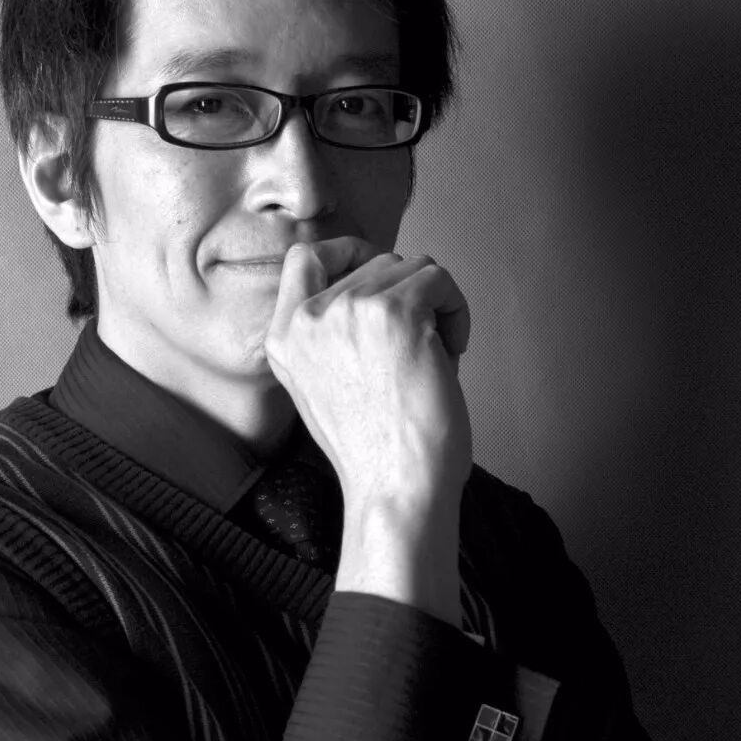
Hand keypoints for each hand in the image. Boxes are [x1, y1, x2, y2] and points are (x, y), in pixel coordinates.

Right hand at [265, 237, 472, 510]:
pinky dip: (456, 310)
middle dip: (408, 296)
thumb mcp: (322, 388)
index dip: (349, 252)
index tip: (384, 276)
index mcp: (284, 338)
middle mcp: (308, 319)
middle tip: (421, 349)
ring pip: (411, 267)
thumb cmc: (375, 451)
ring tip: (435, 357)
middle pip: (374, 262)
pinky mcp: (396, 312)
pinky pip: (439, 279)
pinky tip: (452, 352)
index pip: (304, 256)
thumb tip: (377, 285)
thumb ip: (330, 336)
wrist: (396, 487)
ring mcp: (350, 311)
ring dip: (435, 306)